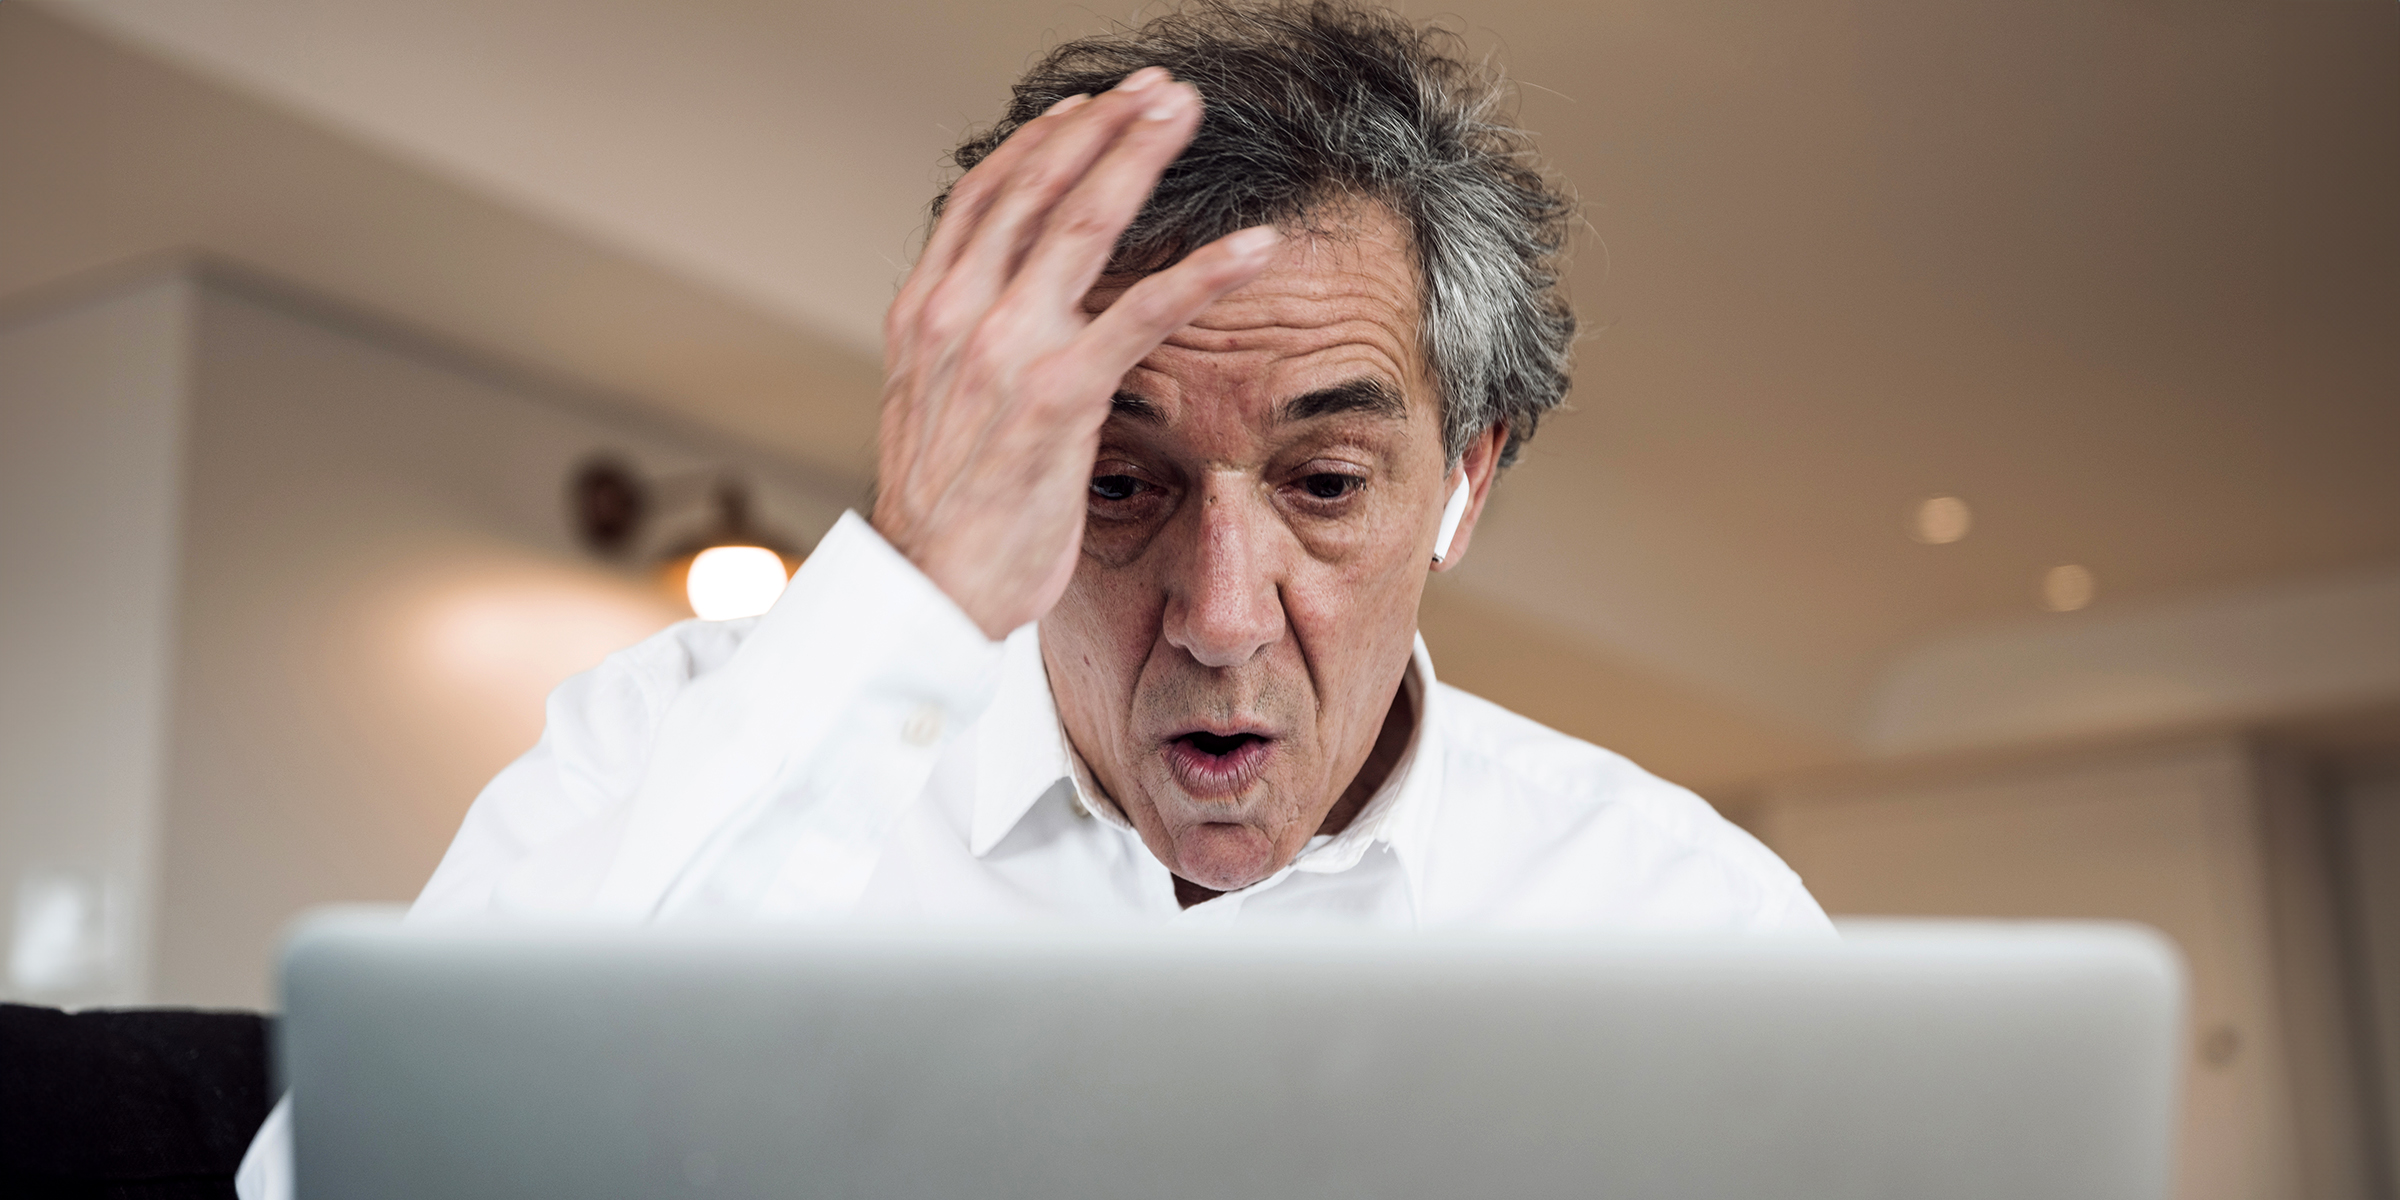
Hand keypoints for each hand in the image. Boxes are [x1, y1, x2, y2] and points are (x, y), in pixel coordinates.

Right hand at [872, 67, 1281, 638]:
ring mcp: (1007, 349)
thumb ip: (966, 351)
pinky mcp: (1061, 395)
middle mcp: (957, 314)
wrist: (926, 591)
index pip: (983, 197)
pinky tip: (1254, 246)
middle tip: (1156, 88)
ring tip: (1190, 116)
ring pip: (1085, 224)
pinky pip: (1144, 314)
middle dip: (1103, 125)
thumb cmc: (945, 515)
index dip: (1040, 143)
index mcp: (924, 312)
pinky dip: (1205, 273)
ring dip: (1143, 158)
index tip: (1086, 107)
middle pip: (1037, 187)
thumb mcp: (936, 410)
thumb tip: (1005, 315)